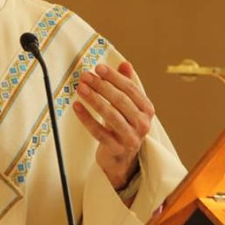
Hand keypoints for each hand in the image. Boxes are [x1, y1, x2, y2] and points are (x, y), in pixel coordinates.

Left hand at [73, 62, 153, 190]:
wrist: (123, 160)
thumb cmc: (124, 126)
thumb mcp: (129, 107)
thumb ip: (127, 85)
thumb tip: (125, 64)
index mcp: (147, 110)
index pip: (131, 89)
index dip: (114, 77)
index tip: (98, 68)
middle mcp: (143, 124)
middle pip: (120, 101)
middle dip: (101, 86)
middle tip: (86, 76)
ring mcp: (130, 138)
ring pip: (110, 115)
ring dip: (94, 99)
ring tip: (80, 88)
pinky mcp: (116, 149)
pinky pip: (98, 131)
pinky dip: (86, 118)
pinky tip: (76, 106)